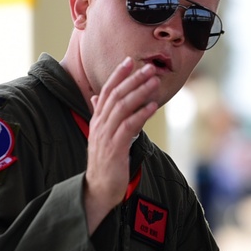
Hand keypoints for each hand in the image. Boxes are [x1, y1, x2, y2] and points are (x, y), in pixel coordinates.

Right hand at [84, 57, 160, 231]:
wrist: (98, 189)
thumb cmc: (105, 162)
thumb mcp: (101, 135)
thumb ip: (101, 115)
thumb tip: (96, 96)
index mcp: (97, 120)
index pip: (106, 91)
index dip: (117, 75)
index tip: (129, 61)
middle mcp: (100, 125)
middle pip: (116, 96)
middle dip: (133, 80)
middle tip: (149, 68)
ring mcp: (106, 136)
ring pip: (122, 108)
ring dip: (139, 93)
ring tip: (154, 82)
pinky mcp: (115, 148)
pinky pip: (128, 127)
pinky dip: (141, 115)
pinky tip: (152, 108)